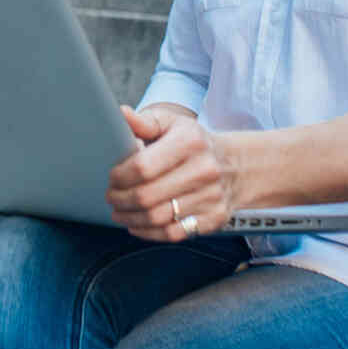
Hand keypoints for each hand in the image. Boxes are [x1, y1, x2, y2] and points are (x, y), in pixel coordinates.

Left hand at [106, 104, 240, 241]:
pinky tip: (138, 225)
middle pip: (147, 195)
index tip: (112, 178)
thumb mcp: (174, 123)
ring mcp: (211, 197)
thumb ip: (146, 121)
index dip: (120, 176)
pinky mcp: (214, 218)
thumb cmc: (196, 144)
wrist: (237, 166)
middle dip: (121, 199)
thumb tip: (122, 115)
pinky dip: (149, 233)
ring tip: (119, 212)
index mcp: (190, 142)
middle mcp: (204, 169)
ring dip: (130, 218)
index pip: (143, 166)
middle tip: (111, 197)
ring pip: (157, 218)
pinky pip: (173, 233)